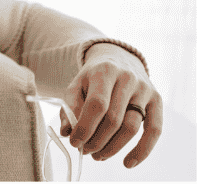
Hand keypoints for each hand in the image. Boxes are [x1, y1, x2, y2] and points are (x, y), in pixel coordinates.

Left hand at [60, 43, 162, 168]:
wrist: (119, 60)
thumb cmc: (94, 78)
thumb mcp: (77, 85)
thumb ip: (69, 107)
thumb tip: (67, 132)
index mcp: (104, 71)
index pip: (97, 104)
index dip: (85, 127)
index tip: (74, 142)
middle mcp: (127, 78)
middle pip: (113, 119)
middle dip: (96, 140)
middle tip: (85, 151)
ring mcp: (145, 90)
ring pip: (131, 128)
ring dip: (113, 148)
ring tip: (98, 156)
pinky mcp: (157, 100)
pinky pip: (154, 130)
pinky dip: (142, 150)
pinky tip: (127, 163)